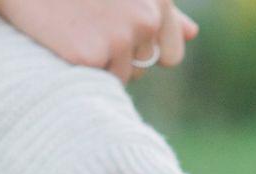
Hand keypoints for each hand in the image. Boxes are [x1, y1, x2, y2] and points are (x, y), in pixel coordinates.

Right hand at [0, 0, 198, 82]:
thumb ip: (159, 10)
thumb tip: (192, 34)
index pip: (169, 55)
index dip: (142, 54)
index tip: (115, 36)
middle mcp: (147, 18)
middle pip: (144, 67)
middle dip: (119, 55)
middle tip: (87, 24)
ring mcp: (122, 37)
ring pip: (123, 76)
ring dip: (101, 63)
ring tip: (75, 28)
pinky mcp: (93, 56)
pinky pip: (98, 81)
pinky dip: (81, 69)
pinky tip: (64, 39)